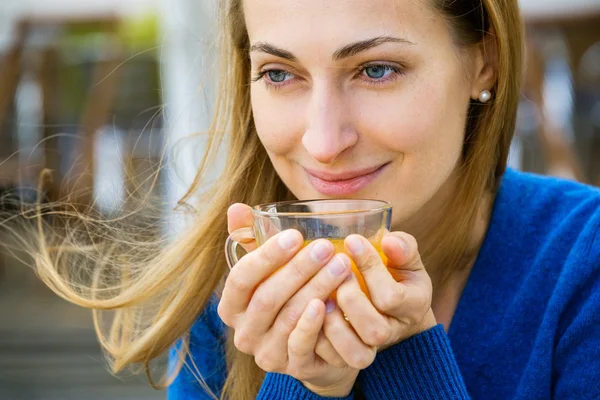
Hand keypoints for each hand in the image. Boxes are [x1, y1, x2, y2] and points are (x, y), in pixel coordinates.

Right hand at [219, 204, 374, 395]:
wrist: (311, 345)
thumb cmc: (286, 295)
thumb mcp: (268, 268)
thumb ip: (251, 238)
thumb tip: (237, 207)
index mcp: (232, 306)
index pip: (240, 278)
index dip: (266, 256)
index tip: (295, 234)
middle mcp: (244, 333)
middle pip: (267, 298)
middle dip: (298, 270)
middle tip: (326, 247)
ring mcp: (267, 354)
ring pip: (289, 318)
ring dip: (316, 288)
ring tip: (341, 265)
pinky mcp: (293, 367)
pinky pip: (302, 344)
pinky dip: (315, 322)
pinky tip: (332, 301)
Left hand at [329, 232, 436, 350]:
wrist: (392, 311)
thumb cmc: (396, 276)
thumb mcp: (405, 260)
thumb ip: (403, 248)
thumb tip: (389, 241)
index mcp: (413, 305)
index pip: (392, 296)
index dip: (370, 267)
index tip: (352, 240)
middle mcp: (394, 331)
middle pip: (375, 330)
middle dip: (351, 299)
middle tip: (337, 273)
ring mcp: (372, 348)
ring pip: (356, 353)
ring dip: (334, 324)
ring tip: (321, 297)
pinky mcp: (350, 356)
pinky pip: (334, 359)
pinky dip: (319, 338)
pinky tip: (310, 312)